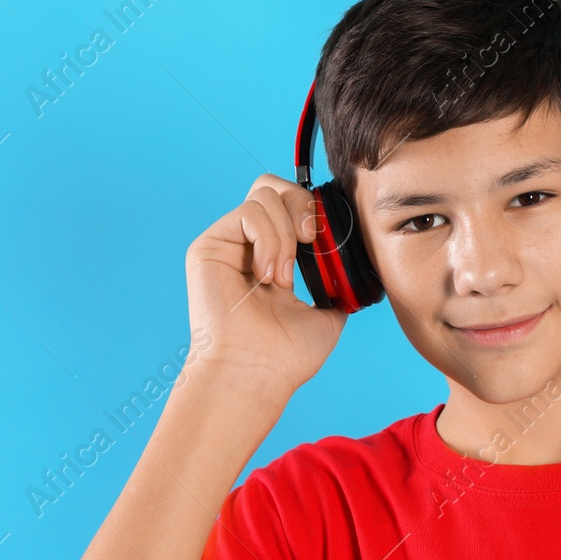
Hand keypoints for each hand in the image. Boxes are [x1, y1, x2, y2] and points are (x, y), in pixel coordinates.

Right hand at [183, 174, 346, 395]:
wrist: (258, 372)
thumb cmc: (285, 355)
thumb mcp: (327, 315)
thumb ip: (337, 286)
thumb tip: (351, 271)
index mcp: (274, 257)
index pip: (290, 206)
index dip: (312, 210)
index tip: (326, 239)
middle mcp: (248, 246)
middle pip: (273, 187)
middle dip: (301, 205)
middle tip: (311, 241)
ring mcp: (227, 244)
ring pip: (263, 196)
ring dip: (285, 235)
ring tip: (283, 278)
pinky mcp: (209, 246)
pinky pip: (248, 213)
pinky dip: (269, 240)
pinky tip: (268, 275)